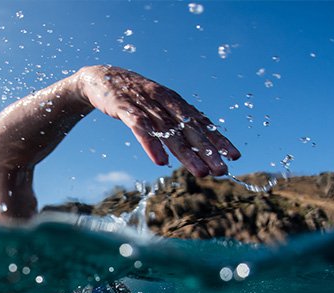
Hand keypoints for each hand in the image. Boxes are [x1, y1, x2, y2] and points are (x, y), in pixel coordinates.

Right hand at [76, 66, 239, 176]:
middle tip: (223, 170)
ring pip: (169, 132)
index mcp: (174, 101)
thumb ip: (171, 123)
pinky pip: (140, 128)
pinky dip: (151, 144)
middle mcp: (164, 102)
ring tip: (200, 173)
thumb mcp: (155, 106)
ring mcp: (145, 104)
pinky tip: (160, 161)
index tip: (234, 156)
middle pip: (190, 129)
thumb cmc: (131, 96)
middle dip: (208, 151)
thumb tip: (190, 143)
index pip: (201, 122)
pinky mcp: (124, 108)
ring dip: (186, 154)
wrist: (100, 78)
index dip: (217, 139)